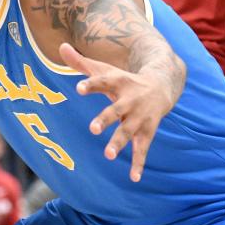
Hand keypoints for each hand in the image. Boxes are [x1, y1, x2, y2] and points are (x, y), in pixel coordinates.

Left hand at [61, 43, 176, 181]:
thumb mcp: (104, 70)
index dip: (91, 85)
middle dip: (105, 119)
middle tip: (92, 129)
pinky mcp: (148, 130)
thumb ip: (80, 62)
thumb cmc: (124, 79)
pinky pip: (143, 148)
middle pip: (116, 110)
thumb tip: (60, 46)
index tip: (79, 88)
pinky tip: (134, 178)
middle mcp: (130, 100)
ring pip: (129, 131)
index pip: (102, 82)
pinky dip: (139, 163)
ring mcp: (140, 116)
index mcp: (118, 83)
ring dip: (119, 142)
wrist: (163, 84)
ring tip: (108, 155)